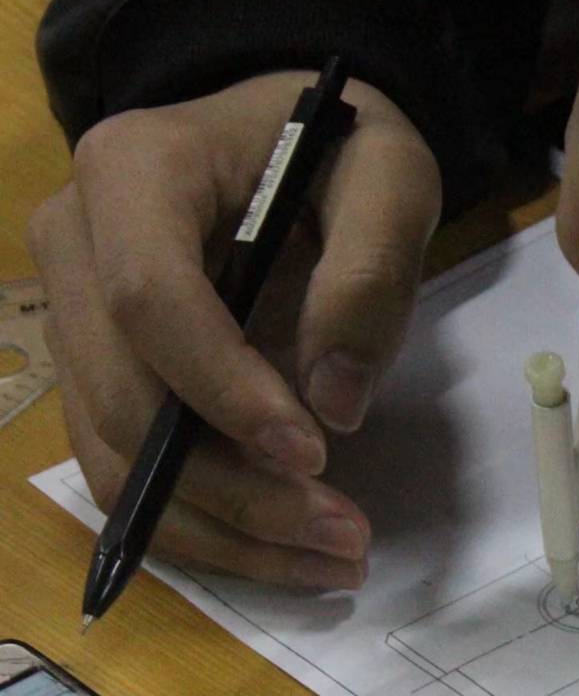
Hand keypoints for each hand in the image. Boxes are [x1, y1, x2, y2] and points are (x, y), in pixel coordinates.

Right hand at [28, 72, 440, 587]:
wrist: (290, 137)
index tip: (315, 454)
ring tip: (330, 558)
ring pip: (113, 455)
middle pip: (124, 397)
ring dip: (221, 529)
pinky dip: (204, 525)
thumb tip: (335, 403)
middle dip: (233, 488)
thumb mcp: (390, 177)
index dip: (224, 391)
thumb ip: (370, 274)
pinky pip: (126, 468)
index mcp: (134, 171)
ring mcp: (71, 311)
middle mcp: (74, 240)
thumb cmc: (341, 148)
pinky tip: (285, 551)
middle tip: (345, 536)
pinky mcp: (96, 369)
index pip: (149, 300)